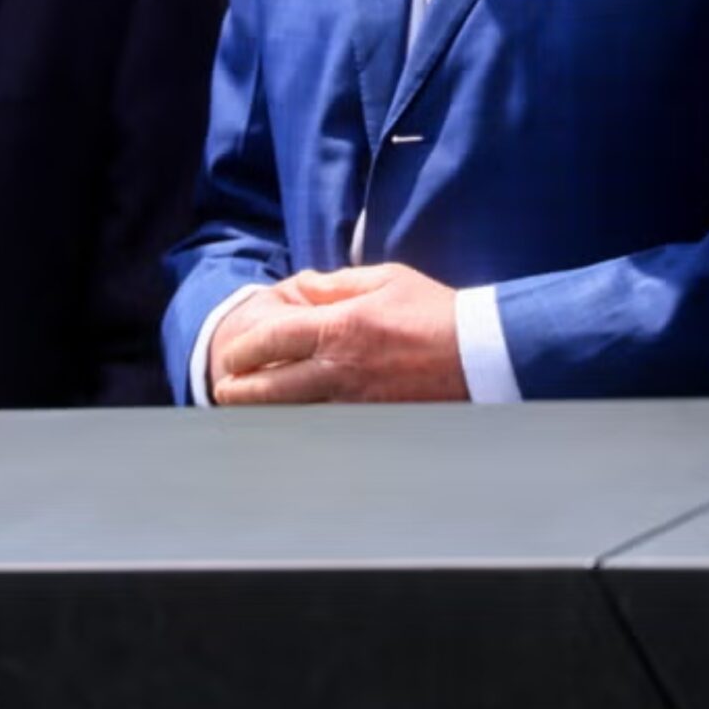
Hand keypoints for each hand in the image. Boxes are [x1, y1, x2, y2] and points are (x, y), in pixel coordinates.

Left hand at [209, 263, 466, 404]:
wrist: (483, 354)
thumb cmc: (436, 311)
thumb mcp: (386, 279)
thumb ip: (337, 284)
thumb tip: (303, 286)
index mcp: (340, 327)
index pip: (273, 340)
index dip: (245, 349)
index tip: (232, 356)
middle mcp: (341, 368)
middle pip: (272, 388)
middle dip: (241, 391)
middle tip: (224, 392)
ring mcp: (357, 402)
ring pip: (294, 416)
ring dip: (266, 415)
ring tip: (248, 414)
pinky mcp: (374, 424)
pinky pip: (326, 429)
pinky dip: (303, 428)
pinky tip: (292, 428)